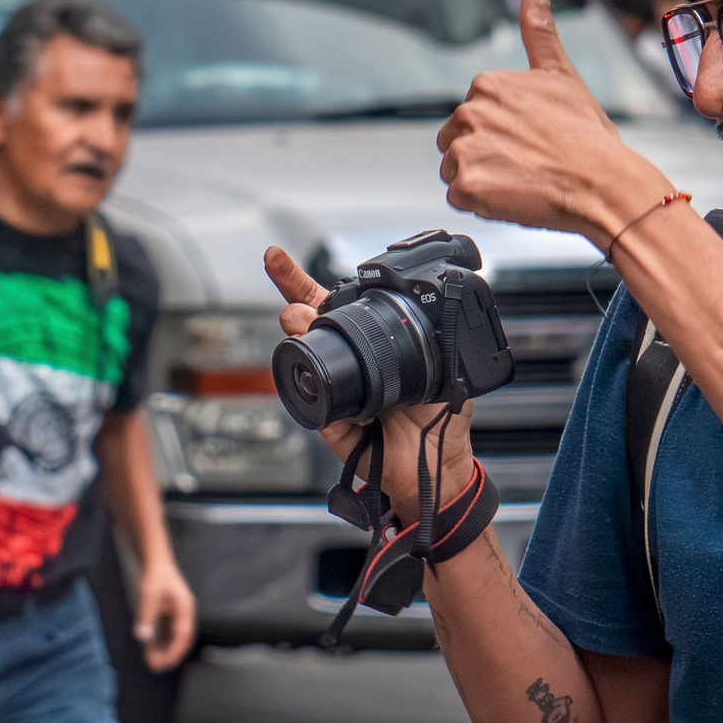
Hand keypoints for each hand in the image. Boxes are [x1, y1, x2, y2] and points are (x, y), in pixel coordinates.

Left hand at [133, 555, 197, 672]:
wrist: (157, 564)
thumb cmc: (155, 576)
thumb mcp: (149, 595)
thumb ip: (146, 616)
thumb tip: (142, 637)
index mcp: (185, 609)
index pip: (183, 635)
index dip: (174, 651)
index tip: (164, 662)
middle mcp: (184, 614)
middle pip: (182, 640)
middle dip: (171, 655)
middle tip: (157, 667)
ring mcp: (178, 616)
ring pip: (174, 639)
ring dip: (165, 651)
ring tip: (152, 664)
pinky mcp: (170, 616)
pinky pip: (167, 634)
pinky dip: (161, 644)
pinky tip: (150, 652)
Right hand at [261, 246, 475, 524]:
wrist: (434, 465)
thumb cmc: (438, 419)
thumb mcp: (442, 368)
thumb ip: (431, 339)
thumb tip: (423, 306)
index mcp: (373, 344)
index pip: (339, 305)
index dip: (313, 282)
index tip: (284, 257)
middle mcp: (347, 359)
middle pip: (308, 317)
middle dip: (291, 291)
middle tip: (280, 270)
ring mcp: (331, 384)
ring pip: (303, 348)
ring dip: (298, 327)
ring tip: (298, 317)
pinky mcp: (324, 415)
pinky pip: (306, 393)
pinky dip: (302, 373)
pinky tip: (303, 356)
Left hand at [434, 0, 668, 244]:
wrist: (605, 185)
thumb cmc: (588, 136)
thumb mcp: (562, 73)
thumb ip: (538, 28)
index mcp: (488, 84)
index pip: (473, 113)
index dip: (501, 131)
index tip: (530, 138)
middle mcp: (470, 113)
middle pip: (456, 140)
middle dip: (485, 153)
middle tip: (527, 162)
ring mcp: (466, 150)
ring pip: (455, 168)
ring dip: (481, 177)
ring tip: (522, 179)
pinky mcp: (466, 186)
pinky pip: (459, 196)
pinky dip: (482, 202)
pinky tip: (513, 195)